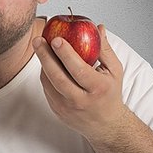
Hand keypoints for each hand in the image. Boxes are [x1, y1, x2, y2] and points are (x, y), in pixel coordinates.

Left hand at [33, 24, 125, 139]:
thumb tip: (99, 27)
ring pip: (49, 83)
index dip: (66, 54)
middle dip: (45, 56)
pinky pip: (47, 89)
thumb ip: (105, 49)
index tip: (56, 39)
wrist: (105, 125)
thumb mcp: (114, 71)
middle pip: (58, 77)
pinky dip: (45, 73)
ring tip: (40, 46)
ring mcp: (67, 108)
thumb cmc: (110, 93)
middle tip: (38, 40)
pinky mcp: (57, 111)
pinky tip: (45, 60)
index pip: (79, 70)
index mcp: (98, 88)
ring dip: (43, 63)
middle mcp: (81, 100)